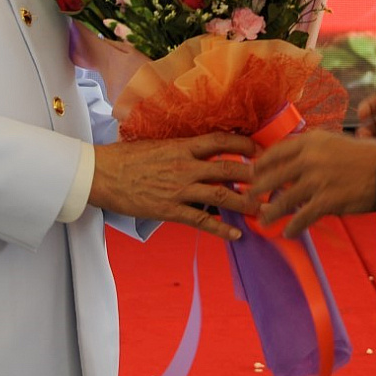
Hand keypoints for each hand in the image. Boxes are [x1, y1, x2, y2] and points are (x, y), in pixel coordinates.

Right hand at [89, 133, 261, 240]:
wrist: (102, 174)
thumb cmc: (126, 157)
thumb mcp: (157, 144)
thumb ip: (181, 149)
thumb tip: (200, 150)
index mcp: (182, 146)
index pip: (221, 141)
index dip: (245, 145)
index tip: (261, 150)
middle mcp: (185, 166)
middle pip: (229, 169)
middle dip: (255, 177)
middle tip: (273, 183)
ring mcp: (179, 189)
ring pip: (222, 196)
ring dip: (246, 204)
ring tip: (264, 211)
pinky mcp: (170, 210)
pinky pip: (201, 221)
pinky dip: (221, 228)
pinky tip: (236, 234)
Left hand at [251, 129, 375, 236]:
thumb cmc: (368, 156)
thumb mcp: (337, 142)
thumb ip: (316, 148)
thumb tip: (297, 159)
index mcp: (312, 141)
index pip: (277, 150)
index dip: (261, 163)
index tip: (252, 170)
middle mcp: (310, 158)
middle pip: (274, 175)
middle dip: (257, 188)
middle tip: (247, 196)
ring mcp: (317, 180)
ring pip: (284, 198)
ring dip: (271, 211)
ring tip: (262, 220)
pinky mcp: (326, 200)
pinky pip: (303, 216)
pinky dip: (293, 226)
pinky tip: (288, 232)